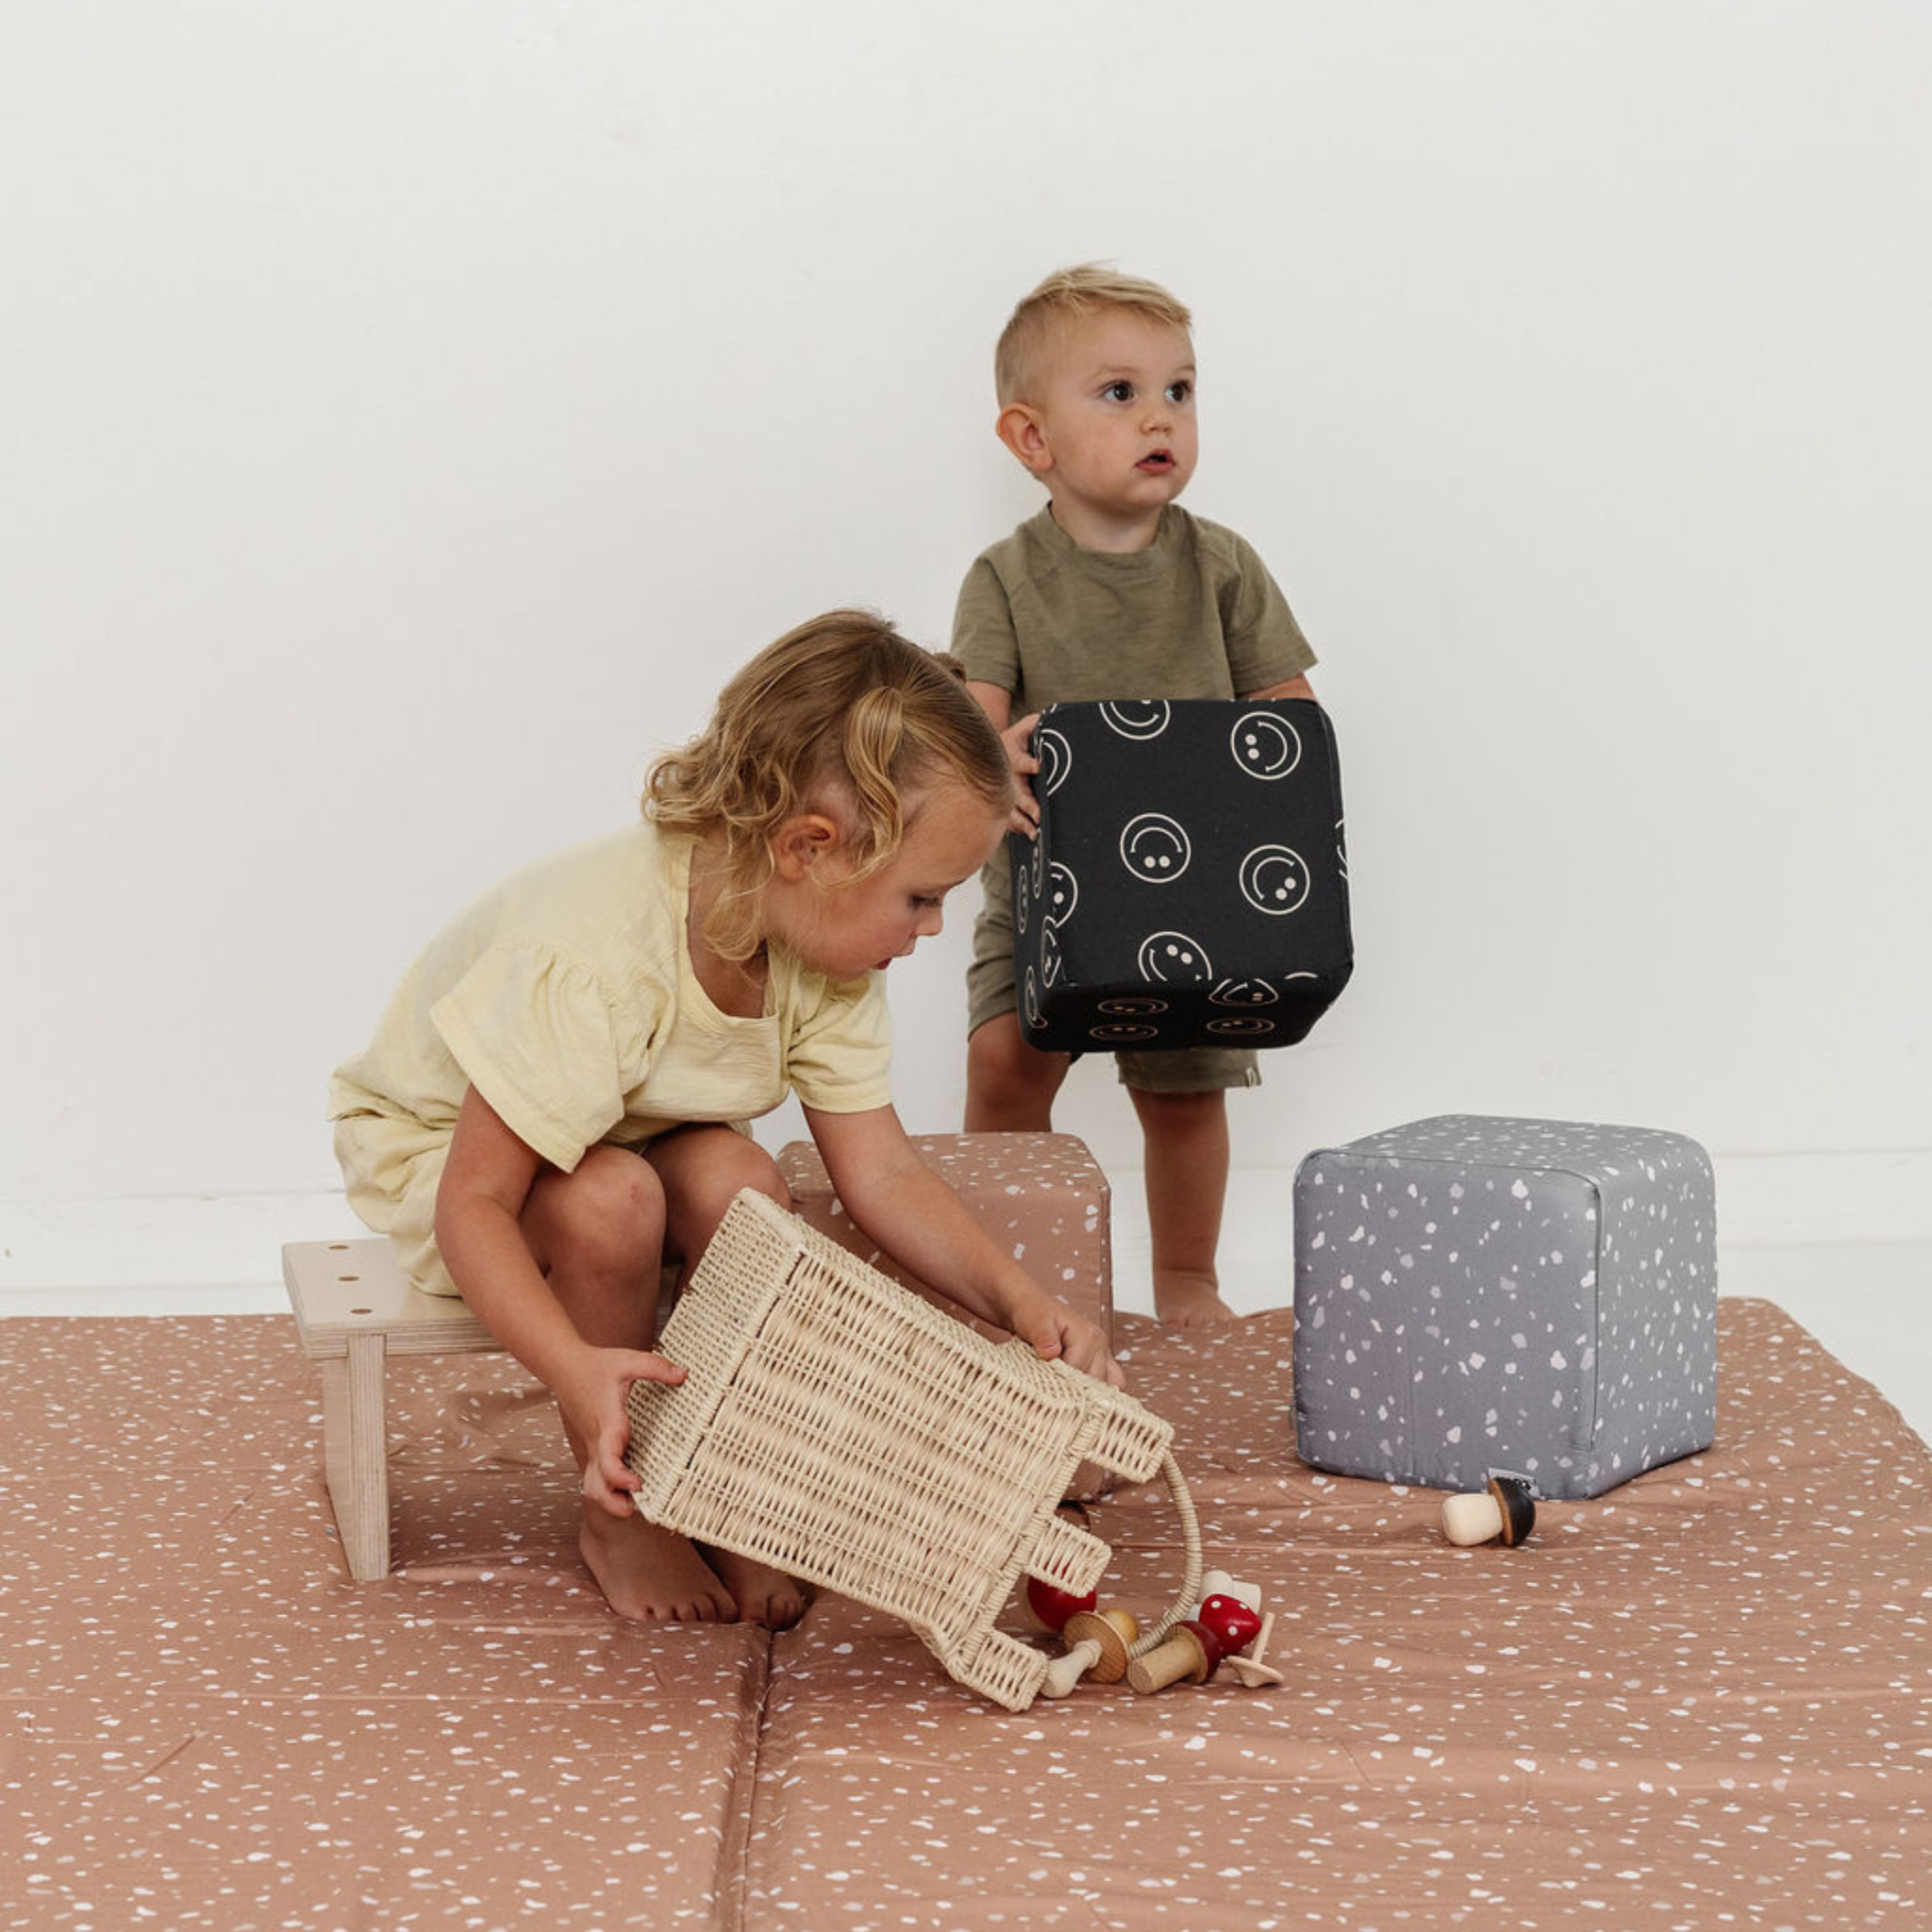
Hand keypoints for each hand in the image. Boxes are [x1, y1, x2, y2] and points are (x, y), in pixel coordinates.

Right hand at [554, 1345, 687, 1516]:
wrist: (565, 1367)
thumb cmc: (597, 1365)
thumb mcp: (629, 1360)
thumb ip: (656, 1367)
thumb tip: (684, 1375)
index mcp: (607, 1425)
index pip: (608, 1461)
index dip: (620, 1478)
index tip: (637, 1484)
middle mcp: (598, 1442)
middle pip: (596, 1486)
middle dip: (613, 1503)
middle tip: (637, 1506)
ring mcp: (593, 1447)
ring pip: (592, 1485)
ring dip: (609, 1500)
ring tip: (633, 1504)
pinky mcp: (593, 1446)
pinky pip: (596, 1475)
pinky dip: (608, 1488)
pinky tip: (628, 1488)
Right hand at [1000, 711, 1042, 839]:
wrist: (987, 751)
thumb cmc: (1013, 741)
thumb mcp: (1024, 728)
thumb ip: (1035, 724)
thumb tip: (1049, 717)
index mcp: (1012, 757)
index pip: (1020, 760)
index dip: (1029, 763)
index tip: (1038, 766)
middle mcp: (1005, 777)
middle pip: (1015, 792)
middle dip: (1027, 804)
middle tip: (1039, 815)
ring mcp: (1001, 792)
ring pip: (1009, 809)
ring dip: (1021, 821)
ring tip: (1033, 831)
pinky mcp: (1000, 803)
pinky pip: (1005, 819)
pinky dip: (1015, 827)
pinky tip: (1026, 834)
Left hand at [1007, 1292, 1125, 1389]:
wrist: (1031, 1307)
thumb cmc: (1032, 1314)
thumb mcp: (1033, 1323)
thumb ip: (1043, 1338)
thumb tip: (1051, 1353)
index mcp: (1088, 1336)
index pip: (1080, 1374)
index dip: (1060, 1383)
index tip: (1044, 1385)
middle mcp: (1100, 1344)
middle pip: (1095, 1383)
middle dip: (1074, 1390)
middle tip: (1052, 1390)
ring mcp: (1102, 1353)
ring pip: (1106, 1385)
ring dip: (1088, 1393)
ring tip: (1065, 1392)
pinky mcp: (1100, 1360)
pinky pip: (1110, 1382)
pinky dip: (1097, 1392)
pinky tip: (1078, 1394)